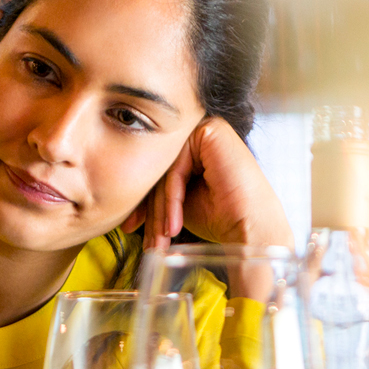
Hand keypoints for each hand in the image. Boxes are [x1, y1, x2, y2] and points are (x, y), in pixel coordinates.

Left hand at [133, 116, 291, 250]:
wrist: (250, 231)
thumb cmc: (219, 219)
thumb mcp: (176, 202)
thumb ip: (154, 190)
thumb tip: (118, 194)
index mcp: (194, 146)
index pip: (157, 170)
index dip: (144, 203)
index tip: (131, 228)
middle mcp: (200, 132)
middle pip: (159, 169)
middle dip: (151, 210)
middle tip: (149, 241)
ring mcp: (207, 127)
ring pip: (165, 170)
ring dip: (161, 211)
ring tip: (162, 239)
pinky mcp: (213, 130)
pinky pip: (176, 167)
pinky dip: (173, 199)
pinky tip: (175, 225)